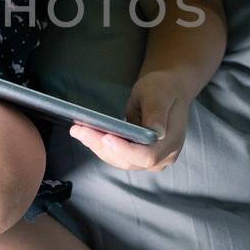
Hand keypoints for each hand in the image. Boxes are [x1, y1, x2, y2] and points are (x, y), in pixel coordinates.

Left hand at [68, 71, 186, 170]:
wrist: (165, 92)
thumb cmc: (163, 89)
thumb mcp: (159, 94)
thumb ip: (157, 113)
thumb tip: (157, 133)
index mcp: (171, 142)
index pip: (148, 156)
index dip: (125, 150)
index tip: (106, 138)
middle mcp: (162, 156)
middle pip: (129, 160)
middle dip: (102, 146)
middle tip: (80, 130)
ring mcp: (149, 159)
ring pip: (119, 160)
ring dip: (97, 146)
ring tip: (78, 130)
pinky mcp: (136, 156)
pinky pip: (116, 155)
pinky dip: (100, 145)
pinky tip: (86, 133)